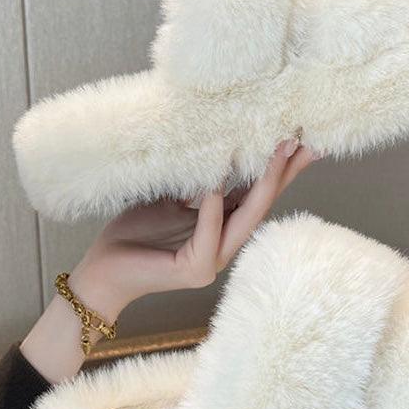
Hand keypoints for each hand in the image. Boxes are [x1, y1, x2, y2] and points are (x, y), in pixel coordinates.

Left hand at [71, 140, 316, 313]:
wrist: (104, 268)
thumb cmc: (134, 233)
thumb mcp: (170, 198)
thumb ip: (196, 182)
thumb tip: (216, 143)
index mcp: (221, 226)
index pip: (256, 195)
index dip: (280, 169)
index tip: (301, 139)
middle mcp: (223, 245)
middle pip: (262, 205)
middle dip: (284, 173)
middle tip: (304, 142)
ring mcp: (211, 261)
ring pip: (245, 219)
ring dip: (262, 185)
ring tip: (276, 153)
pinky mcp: (193, 269)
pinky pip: (208, 233)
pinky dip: (212, 207)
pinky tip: (216, 184)